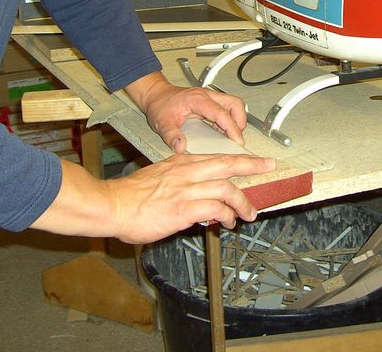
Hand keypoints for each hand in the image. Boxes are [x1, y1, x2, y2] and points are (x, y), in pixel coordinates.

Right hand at [107, 154, 274, 241]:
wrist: (112, 205)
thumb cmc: (130, 196)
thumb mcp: (158, 178)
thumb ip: (179, 183)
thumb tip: (197, 199)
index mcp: (181, 163)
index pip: (217, 157)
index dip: (239, 159)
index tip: (255, 159)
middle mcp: (186, 172)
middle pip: (227, 164)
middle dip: (252, 165)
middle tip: (269, 166)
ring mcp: (186, 189)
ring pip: (226, 189)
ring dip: (242, 202)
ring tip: (249, 213)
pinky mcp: (183, 209)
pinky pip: (215, 209)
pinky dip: (226, 215)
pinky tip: (227, 222)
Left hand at [125, 72, 247, 151]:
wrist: (156, 95)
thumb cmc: (160, 105)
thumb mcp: (162, 122)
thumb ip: (171, 135)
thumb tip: (181, 147)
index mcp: (197, 99)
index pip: (222, 113)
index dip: (232, 128)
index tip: (237, 141)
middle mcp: (207, 96)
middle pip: (235, 103)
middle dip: (240, 121)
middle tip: (235, 138)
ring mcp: (210, 98)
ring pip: (234, 104)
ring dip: (236, 120)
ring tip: (229, 136)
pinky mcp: (210, 103)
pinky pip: (227, 110)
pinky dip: (228, 121)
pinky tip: (221, 132)